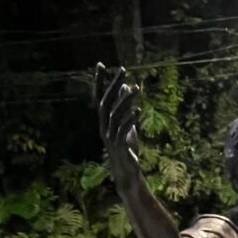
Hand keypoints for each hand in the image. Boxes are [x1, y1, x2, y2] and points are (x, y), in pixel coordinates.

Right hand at [95, 62, 140, 185]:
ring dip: (125, 100)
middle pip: (105, 102)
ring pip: (114, 115)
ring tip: (136, 88)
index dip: (99, 82)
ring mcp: (110, 137)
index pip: (99, 97)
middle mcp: (103, 128)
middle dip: (113, 85)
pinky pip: (123, 130)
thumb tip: (125, 86)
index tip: (100, 64)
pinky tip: (138, 110)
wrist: (127, 172)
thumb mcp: (127, 125)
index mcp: (104, 122)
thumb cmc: (126, 149)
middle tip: (122, 69)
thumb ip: (125, 107)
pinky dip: (130, 119)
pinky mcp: (119, 146)